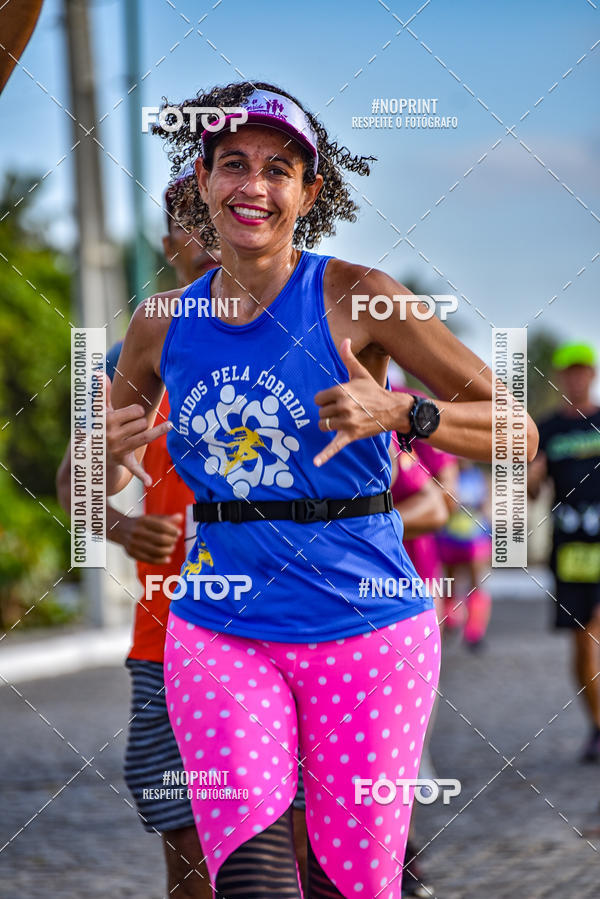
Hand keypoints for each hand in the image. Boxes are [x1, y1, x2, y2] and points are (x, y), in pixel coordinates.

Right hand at [104, 373, 171, 487]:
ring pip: (146, 436)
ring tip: (136, 434)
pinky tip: (149, 482)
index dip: (136, 412)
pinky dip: (142, 475)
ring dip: (148, 433)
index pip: (136, 411)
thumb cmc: (102, 428)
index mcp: (107, 420)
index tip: (129, 415)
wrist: (93, 454)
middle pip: (143, 422)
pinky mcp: (124, 462)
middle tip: (127, 428)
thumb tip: (98, 373)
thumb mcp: (102, 411)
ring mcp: (118, 449)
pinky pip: (135, 468)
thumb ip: (102, 392)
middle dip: (139, 423)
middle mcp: (112, 435)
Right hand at [115, 513, 183, 564]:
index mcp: (143, 521)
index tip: (178, 533)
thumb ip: (166, 518)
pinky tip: (167, 559)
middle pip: (160, 539)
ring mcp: (133, 544)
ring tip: (172, 548)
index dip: (173, 530)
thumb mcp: (151, 518)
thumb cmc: (140, 523)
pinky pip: (149, 559)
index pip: (162, 526)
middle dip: (171, 541)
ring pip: (155, 551)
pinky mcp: (132, 553)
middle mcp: (136, 532)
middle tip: (175, 541)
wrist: (119, 529)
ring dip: (167, 551)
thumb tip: (180, 517)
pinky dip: (160, 560)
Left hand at [313, 338, 409, 466]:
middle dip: (329, 412)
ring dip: (330, 425)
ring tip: (343, 421)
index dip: (326, 400)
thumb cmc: (374, 391)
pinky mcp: (350, 436)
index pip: (318, 399)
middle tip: (345, 411)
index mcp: (341, 390)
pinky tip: (316, 463)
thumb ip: (348, 357)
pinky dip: (324, 456)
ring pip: (323, 426)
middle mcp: (343, 406)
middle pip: (320, 413)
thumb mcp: (360, 373)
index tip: (337, 400)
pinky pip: (334, 447)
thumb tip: (344, 339)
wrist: (394, 410)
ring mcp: (346, 422)